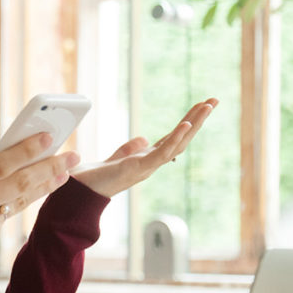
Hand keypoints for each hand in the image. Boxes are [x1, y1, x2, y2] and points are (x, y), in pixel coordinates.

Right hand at [0, 133, 80, 286]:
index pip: (1, 164)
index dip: (27, 150)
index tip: (49, 137)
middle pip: (20, 184)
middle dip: (50, 168)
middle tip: (72, 156)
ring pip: (17, 203)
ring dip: (42, 187)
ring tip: (63, 174)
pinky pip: (0, 218)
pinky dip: (12, 204)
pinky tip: (26, 193)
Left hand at [72, 98, 217, 197]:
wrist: (79, 193)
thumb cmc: (94, 179)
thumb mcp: (115, 159)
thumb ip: (129, 149)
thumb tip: (143, 139)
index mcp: (147, 159)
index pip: (172, 137)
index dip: (187, 122)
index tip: (201, 105)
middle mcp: (151, 163)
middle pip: (181, 139)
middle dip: (198, 119)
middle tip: (214, 100)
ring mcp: (147, 167)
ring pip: (177, 144)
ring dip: (193, 124)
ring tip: (207, 105)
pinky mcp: (138, 169)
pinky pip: (162, 153)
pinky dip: (175, 138)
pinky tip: (186, 124)